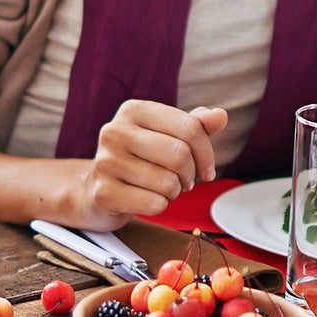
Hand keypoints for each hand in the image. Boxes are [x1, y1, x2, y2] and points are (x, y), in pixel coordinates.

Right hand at [59, 101, 228, 230]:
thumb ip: (194, 126)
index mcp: (133, 110)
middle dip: (190, 175)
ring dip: (174, 192)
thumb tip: (220, 116)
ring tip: (162, 188)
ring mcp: (106, 162)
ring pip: (168, 182)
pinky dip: (160, 206)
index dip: (206, 153)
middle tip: (184, 181)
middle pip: (179, 155)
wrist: (96, 188)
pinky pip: (154, 204)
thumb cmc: (138, 159)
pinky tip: (146, 200)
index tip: (206, 169)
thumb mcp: (165, 136)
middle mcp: (115, 131)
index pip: (190, 127)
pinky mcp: (103, 192)